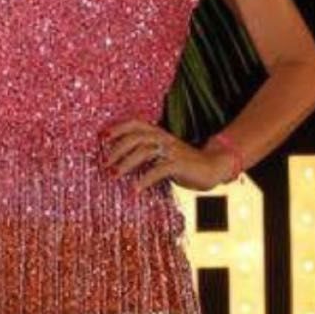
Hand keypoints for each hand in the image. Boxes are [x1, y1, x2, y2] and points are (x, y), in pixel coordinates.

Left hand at [100, 120, 230, 192]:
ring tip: (113, 175)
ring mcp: (172, 150)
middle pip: (135, 137)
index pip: (135, 124)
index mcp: (159, 133)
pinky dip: (144, 179)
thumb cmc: (184, 164)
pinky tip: (135, 189)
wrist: (213, 167)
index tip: (101, 137)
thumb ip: (146, 154)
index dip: (117, 128)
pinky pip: (158, 170)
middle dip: (117, 150)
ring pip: (144, 151)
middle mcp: (164, 138)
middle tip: (104, 164)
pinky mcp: (179, 164)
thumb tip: (120, 163)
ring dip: (126, 164)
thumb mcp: (163, 155)